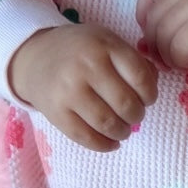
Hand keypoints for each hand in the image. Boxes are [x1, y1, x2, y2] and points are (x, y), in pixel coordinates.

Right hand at [7, 24, 157, 151]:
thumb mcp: (108, 42)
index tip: (147, 99)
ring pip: (108, 123)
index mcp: (104, 46)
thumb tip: (152, 86)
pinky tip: (111, 143)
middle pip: (126, 104)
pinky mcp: (56, 112)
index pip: (141, 78)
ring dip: (123, 132)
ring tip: (123, 129)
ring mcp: (69, 91)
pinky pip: (86, 137)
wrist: (35, 58)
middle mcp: (86, 66)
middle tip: (134, 115)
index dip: (150, 94)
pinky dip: (104, 145)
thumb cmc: (81, 51)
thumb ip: (134, 61)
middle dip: (137, 115)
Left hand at [135, 0, 187, 70]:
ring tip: (182, 63)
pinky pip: (178, 48)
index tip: (152, 35)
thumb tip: (142, 43)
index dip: (143, 15)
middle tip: (167, 60)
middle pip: (154, 18)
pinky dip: (181, 61)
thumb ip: (172, 17)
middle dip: (155, 44)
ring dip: (168, 57)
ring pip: (163, 36)